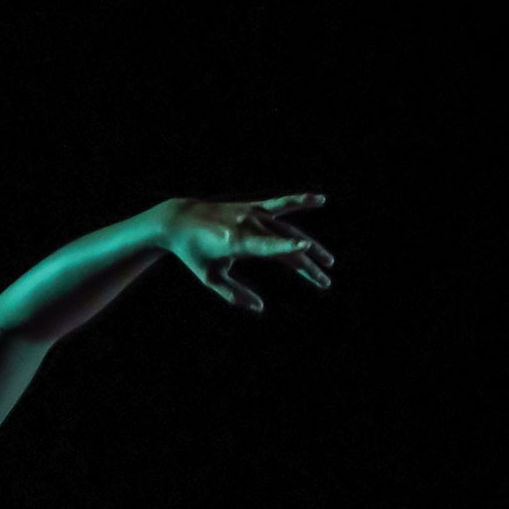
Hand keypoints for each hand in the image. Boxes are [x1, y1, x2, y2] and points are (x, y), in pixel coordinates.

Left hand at [156, 195, 333, 312]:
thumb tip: (260, 309)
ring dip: (311, 245)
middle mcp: (247, 224)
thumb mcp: (209, 278)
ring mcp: (252, 213)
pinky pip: (281, 204)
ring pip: (289, 228)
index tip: (304, 249)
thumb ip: (233, 294)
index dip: (285, 248)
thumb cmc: (193, 254)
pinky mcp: (254, 207)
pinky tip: (320, 200)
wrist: (180, 219)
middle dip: (307, 265)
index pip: (266, 246)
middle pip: (285, 245)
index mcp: (235, 242)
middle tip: (325, 283)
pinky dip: (300, 201)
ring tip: (329, 261)